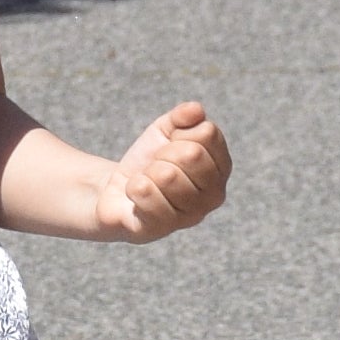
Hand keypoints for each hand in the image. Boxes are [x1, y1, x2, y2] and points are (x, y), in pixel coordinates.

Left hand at [92, 103, 230, 240]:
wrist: (117, 190)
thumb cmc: (149, 160)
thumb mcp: (165, 130)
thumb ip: (182, 117)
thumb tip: (195, 110)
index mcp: (221, 168)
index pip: (207, 134)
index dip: (181, 133)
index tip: (172, 145)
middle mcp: (214, 196)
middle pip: (191, 155)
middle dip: (164, 154)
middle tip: (156, 165)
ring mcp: (189, 217)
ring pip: (167, 176)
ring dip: (148, 172)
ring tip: (147, 181)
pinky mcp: (159, 229)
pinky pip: (146, 194)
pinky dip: (134, 186)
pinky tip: (136, 192)